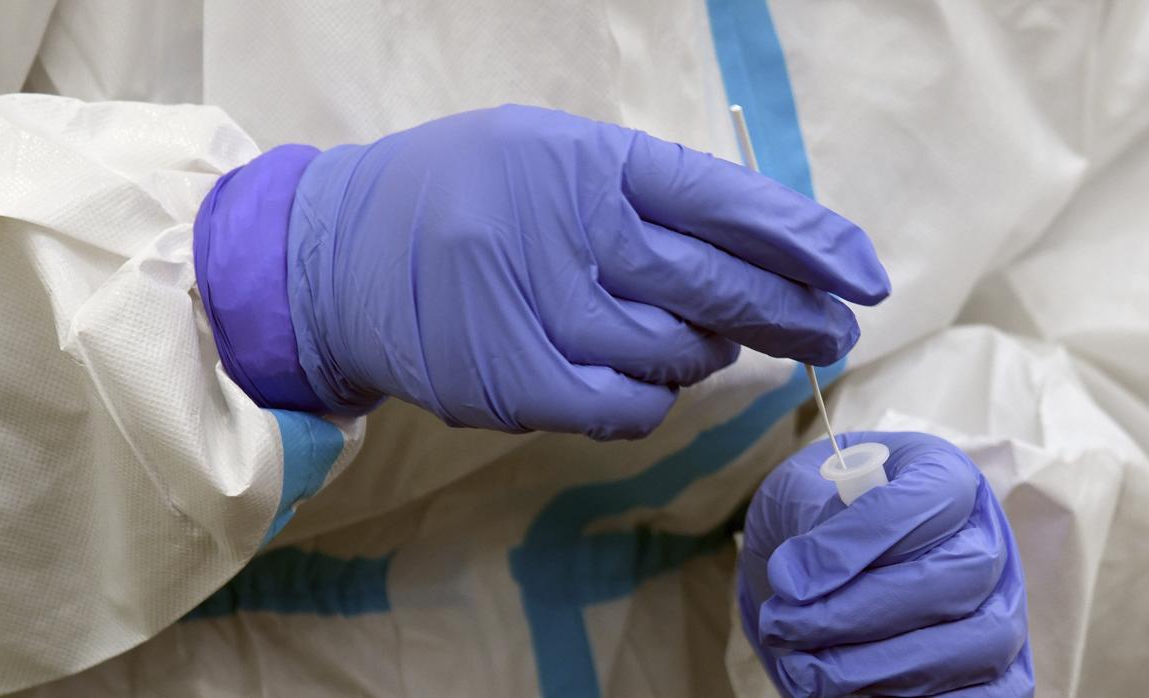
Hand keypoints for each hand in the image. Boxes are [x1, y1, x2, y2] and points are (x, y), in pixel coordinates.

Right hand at [288, 105, 889, 437]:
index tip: (863, 273)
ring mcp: (539, 309)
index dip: (804, 239)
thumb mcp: (552, 159)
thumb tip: (748, 262)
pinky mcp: (511, 380)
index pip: (724, 199)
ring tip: (696, 340)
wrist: (339, 254)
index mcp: (589, 162)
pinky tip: (641, 378)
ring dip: (701, 354)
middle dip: (791, 313)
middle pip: (715, 285)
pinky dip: (648, 400)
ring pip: (673, 355)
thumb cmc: (462, 196)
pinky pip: (623, 408)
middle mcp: (570, 231)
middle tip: (834, 330)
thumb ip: (643, 198)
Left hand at [738, 432, 1032, 695]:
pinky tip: (845, 694)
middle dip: (858, 613)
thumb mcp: (795, 497)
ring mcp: (1001, 603)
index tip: (789, 579)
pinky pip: (990, 696)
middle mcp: (986, 536)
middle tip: (782, 625)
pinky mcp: (998, 667)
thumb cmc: (808, 516)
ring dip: (879, 667)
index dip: (862, 539)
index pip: (931, 498)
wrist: (815, 569)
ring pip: (975, 645)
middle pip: (956, 577)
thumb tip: (800, 582)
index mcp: (941, 474)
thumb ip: (806, 522)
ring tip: (803, 668)